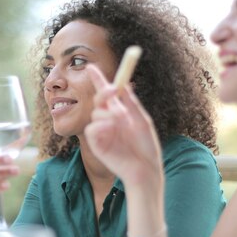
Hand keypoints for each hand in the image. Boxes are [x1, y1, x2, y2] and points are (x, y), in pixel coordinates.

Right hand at [84, 64, 162, 185]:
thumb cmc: (146, 147)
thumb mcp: (142, 120)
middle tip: (112, 91)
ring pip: (96, 113)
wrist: (145, 169)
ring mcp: (102, 132)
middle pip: (99, 100)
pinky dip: (101, 126)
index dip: (98, 80)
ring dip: (108, 113)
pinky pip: (92, 128)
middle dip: (103, 92)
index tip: (90, 67)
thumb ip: (131, 104)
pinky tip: (112, 130)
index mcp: (120, 113)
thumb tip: (124, 84)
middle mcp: (109, 120)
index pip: (106, 94)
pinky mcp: (96, 144)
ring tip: (121, 121)